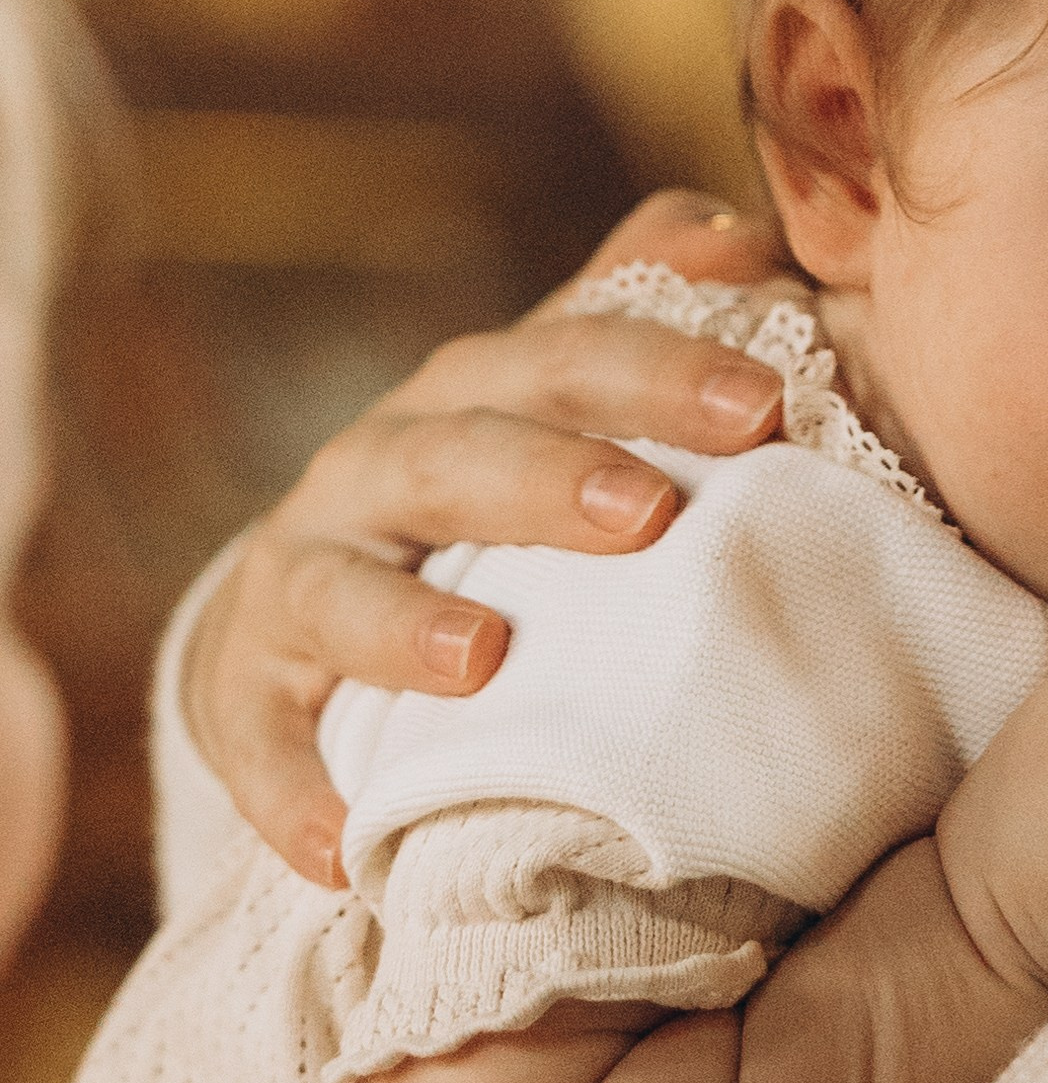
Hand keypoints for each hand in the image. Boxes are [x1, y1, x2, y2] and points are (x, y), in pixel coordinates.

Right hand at [185, 191, 789, 887]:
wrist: (312, 603)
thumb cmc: (483, 492)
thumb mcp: (553, 396)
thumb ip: (639, 311)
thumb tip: (742, 235)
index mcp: (472, 392)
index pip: (567, 357)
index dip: (660, 372)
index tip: (768, 407)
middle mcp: (377, 464)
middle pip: (457, 454)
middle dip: (549, 477)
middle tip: (651, 510)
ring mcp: (302, 574)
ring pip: (337, 586)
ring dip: (405, 623)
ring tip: (483, 659)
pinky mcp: (243, 688)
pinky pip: (256, 742)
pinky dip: (290, 790)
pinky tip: (341, 846)